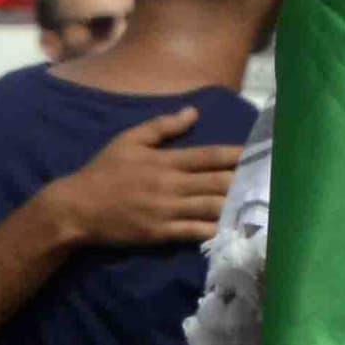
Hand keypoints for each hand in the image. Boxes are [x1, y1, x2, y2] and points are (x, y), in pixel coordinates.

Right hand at [48, 109, 242, 249]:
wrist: (76, 208)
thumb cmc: (103, 172)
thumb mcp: (128, 140)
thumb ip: (162, 126)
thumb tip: (193, 112)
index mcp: (165, 161)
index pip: (210, 155)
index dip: (238, 154)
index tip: (260, 153)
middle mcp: (171, 185)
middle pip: (218, 182)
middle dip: (245, 181)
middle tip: (269, 181)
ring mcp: (167, 211)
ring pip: (211, 207)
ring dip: (236, 206)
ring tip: (260, 204)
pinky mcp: (160, 232)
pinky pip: (195, 232)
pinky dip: (216, 230)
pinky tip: (235, 229)